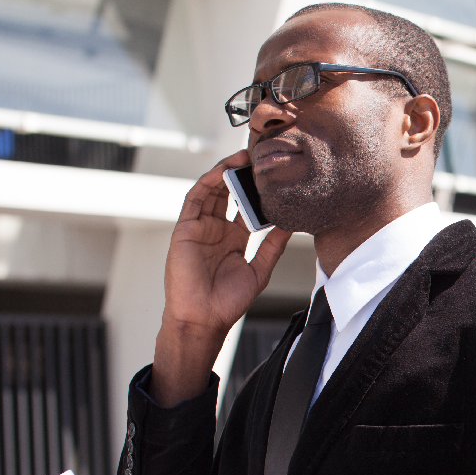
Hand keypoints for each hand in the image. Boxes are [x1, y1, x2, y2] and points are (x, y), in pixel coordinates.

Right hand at [151, 151, 293, 405]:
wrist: (204, 318)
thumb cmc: (228, 301)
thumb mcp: (260, 269)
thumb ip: (273, 245)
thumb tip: (290, 224)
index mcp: (234, 238)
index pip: (246, 205)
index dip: (258, 189)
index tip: (274, 174)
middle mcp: (217, 229)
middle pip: (229, 192)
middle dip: (243, 174)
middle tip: (260, 155)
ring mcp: (200, 227)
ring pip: (212, 190)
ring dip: (226, 171)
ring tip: (244, 157)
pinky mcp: (185, 228)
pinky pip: (195, 199)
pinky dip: (208, 182)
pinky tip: (222, 171)